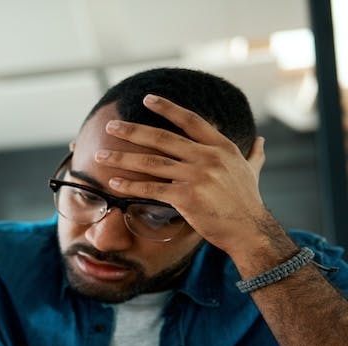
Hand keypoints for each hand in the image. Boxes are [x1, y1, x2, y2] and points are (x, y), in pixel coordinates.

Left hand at [93, 94, 274, 257]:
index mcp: (221, 147)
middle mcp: (208, 157)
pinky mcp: (186, 197)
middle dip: (132, 131)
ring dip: (122, 158)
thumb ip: (253, 155)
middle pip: (162, 138)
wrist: (249, 230)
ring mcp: (197, 176)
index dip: (168, 108)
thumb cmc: (247, 202)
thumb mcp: (252, 172)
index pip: (191, 120)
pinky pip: (151, 189)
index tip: (147, 99)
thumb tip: (260, 140)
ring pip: (151, 162)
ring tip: (100, 155)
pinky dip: (130, 186)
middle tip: (110, 126)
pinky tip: (113, 183)